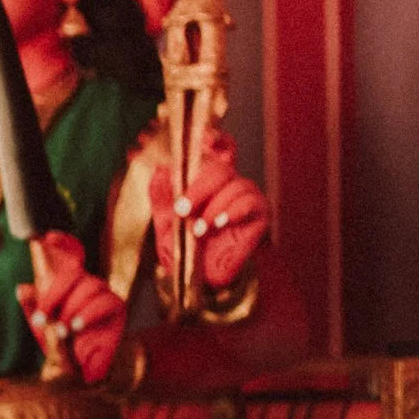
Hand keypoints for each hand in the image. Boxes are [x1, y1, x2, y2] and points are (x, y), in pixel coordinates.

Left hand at [18, 233, 126, 383]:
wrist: (83, 371)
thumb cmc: (61, 346)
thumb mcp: (41, 328)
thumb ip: (31, 309)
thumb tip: (22, 287)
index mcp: (68, 285)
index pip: (70, 256)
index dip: (62, 243)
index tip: (47, 236)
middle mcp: (86, 285)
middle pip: (75, 273)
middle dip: (54, 294)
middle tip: (42, 317)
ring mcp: (103, 294)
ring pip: (90, 285)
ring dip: (72, 308)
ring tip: (63, 328)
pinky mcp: (117, 308)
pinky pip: (106, 301)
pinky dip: (88, 313)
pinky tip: (76, 326)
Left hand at [150, 133, 268, 296]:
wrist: (202, 279)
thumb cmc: (185, 248)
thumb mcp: (165, 223)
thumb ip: (161, 197)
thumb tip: (159, 170)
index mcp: (206, 181)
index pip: (216, 151)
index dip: (215, 140)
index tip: (206, 138)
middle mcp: (228, 184)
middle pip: (220, 168)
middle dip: (199, 188)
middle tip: (183, 209)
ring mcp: (246, 197)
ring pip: (236, 185)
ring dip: (214, 208)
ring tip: (200, 230)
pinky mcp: (259, 214)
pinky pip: (250, 203)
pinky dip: (233, 212)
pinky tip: (221, 224)